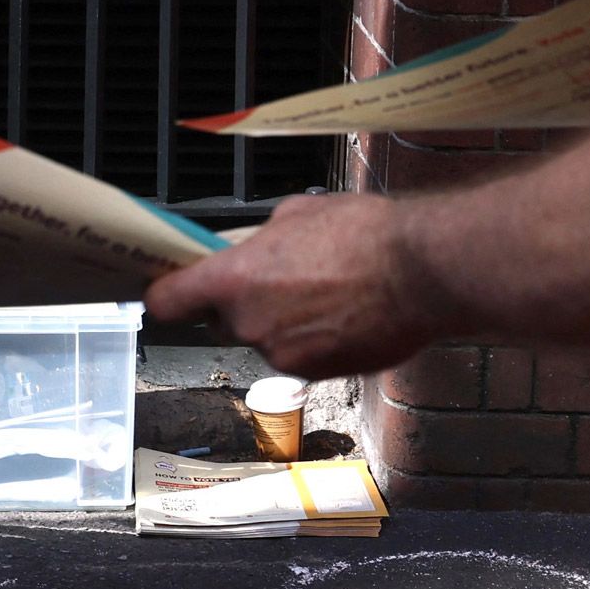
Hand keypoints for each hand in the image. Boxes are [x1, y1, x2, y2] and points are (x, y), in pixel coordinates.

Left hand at [145, 192, 437, 378]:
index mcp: (234, 279)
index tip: (169, 292)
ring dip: (284, 323)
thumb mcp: (299, 213)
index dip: (166, 297)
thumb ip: (263, 240)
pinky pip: (300, 357)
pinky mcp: (317, 375)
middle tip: (278, 280)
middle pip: (221, 322)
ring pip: (266, 340)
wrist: (422, 273)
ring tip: (327, 294)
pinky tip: (345, 316)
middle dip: (241, 305)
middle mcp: (249, 323)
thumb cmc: (364, 234)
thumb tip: (258, 249)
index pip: (169, 301)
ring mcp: (282, 355)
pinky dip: (315, 342)